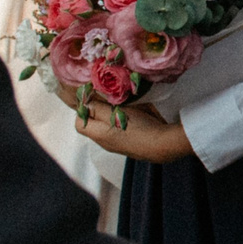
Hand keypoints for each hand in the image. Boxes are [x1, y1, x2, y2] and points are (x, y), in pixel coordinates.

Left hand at [75, 103, 190, 160]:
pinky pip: (120, 130)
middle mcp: (104, 142)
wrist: (162, 145)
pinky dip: (123, 120)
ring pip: (108, 125)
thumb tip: (84, 103)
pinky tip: (134, 114)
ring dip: (113, 114)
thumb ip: (97, 108)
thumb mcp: (116, 113)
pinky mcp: (129, 144)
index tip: (94, 98)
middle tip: (110, 98)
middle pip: (94, 124)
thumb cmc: (138, 128)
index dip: (83, 109)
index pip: (79, 123)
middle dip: (99, 109)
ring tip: (123, 105)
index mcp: (98, 135)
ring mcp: (117, 144)